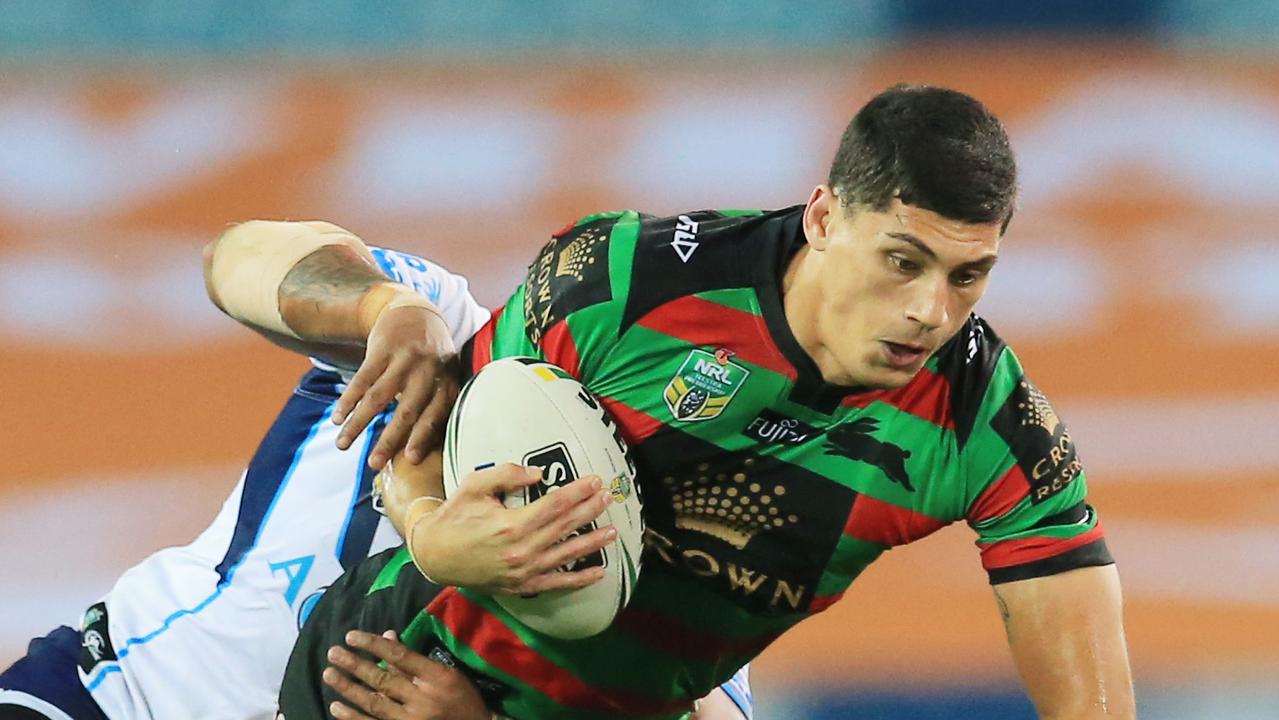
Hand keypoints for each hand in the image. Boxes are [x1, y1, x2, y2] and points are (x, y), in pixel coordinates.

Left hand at [324, 630, 488, 719]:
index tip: (351, 636)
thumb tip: (387, 636)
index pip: (400, 656)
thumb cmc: (463, 701)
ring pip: (373, 702)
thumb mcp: (448, 675)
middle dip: (355, 665)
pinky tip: (336, 706)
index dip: (373, 645)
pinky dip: (352, 717)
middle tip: (333, 653)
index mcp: (436, 677)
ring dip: (348, 688)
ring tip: (329, 674)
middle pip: (382, 679)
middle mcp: (422, 698)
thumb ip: (416, 659)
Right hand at [333, 305, 458, 469]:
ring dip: (358, 423)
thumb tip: (425, 450)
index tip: (409, 460)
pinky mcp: (382, 349)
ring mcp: (405, 358)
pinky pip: (362, 379)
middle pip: (408, 410)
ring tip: (342, 444)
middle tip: (373, 464)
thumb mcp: (445, 376)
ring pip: (378, 397)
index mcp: (448, 380)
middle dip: (390, 440)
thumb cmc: (430, 358)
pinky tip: (337, 417)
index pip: (437, 413)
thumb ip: (437, 405)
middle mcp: (429, 369)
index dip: (423, 437)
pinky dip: (348, 400)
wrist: (415, 313)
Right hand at [410, 463, 616, 594]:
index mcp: (512, 524)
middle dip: (590, 510)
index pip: (555, 504)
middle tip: (609, 497)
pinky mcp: (522, 587)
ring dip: (592, 542)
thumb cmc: (454, 516)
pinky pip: (557, 584)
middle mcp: (522, 550)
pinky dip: (580, 580)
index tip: (595, 481)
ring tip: (613, 530)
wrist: (435, 555)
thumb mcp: (474, 486)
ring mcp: (524, 571)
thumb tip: (538, 473)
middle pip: (565, 526)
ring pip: (567, 555)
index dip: (578, 492)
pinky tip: (599, 573)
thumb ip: (506, 474)